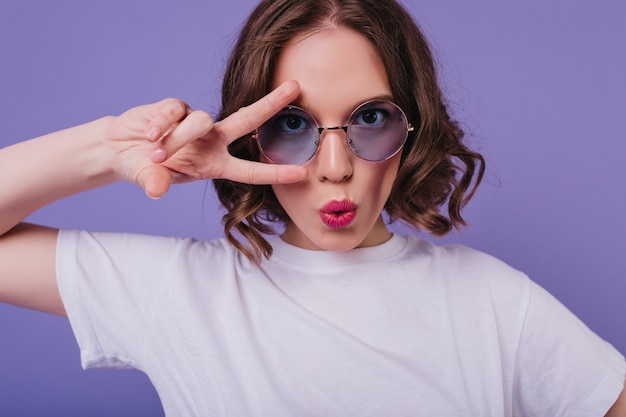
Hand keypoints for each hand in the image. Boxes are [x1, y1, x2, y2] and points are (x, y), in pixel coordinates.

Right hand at [107, 81, 307, 197]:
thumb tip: (156, 188)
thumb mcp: (150, 180)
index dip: (276, 173)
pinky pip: (175, 110)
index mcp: (215, 164)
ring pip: (201, 121)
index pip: (250, 171)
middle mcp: (212, 141)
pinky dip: (161, 124)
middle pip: (247, 119)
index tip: (303, 173)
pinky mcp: (176, 107)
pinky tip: (148, 134)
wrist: (119, 149)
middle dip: (271, 103)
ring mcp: (195, 122)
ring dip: (177, 139)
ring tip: (155, 153)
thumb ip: (154, 182)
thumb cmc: (144, 168)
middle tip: (295, 87)